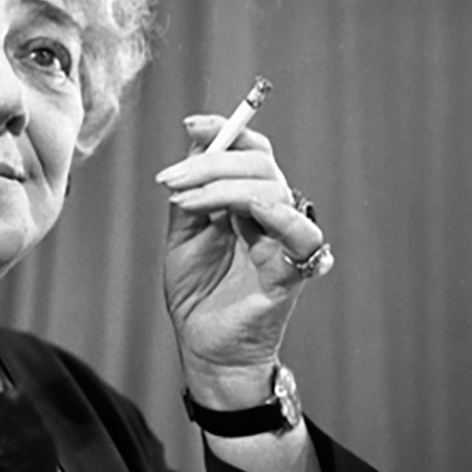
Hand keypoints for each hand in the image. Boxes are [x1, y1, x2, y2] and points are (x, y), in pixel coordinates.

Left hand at [156, 115, 326, 404]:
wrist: (203, 347)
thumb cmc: (198, 292)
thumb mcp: (183, 231)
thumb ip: (192, 189)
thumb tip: (196, 139)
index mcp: (250, 200)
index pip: (250, 150)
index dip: (226, 130)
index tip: (191, 124)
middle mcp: (273, 214)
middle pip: (259, 162)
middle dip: (210, 161)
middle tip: (170, 180)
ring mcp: (285, 239)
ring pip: (272, 187)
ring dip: (222, 185)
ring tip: (183, 201)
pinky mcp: (292, 269)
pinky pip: (301, 234)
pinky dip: (279, 215)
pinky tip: (247, 211)